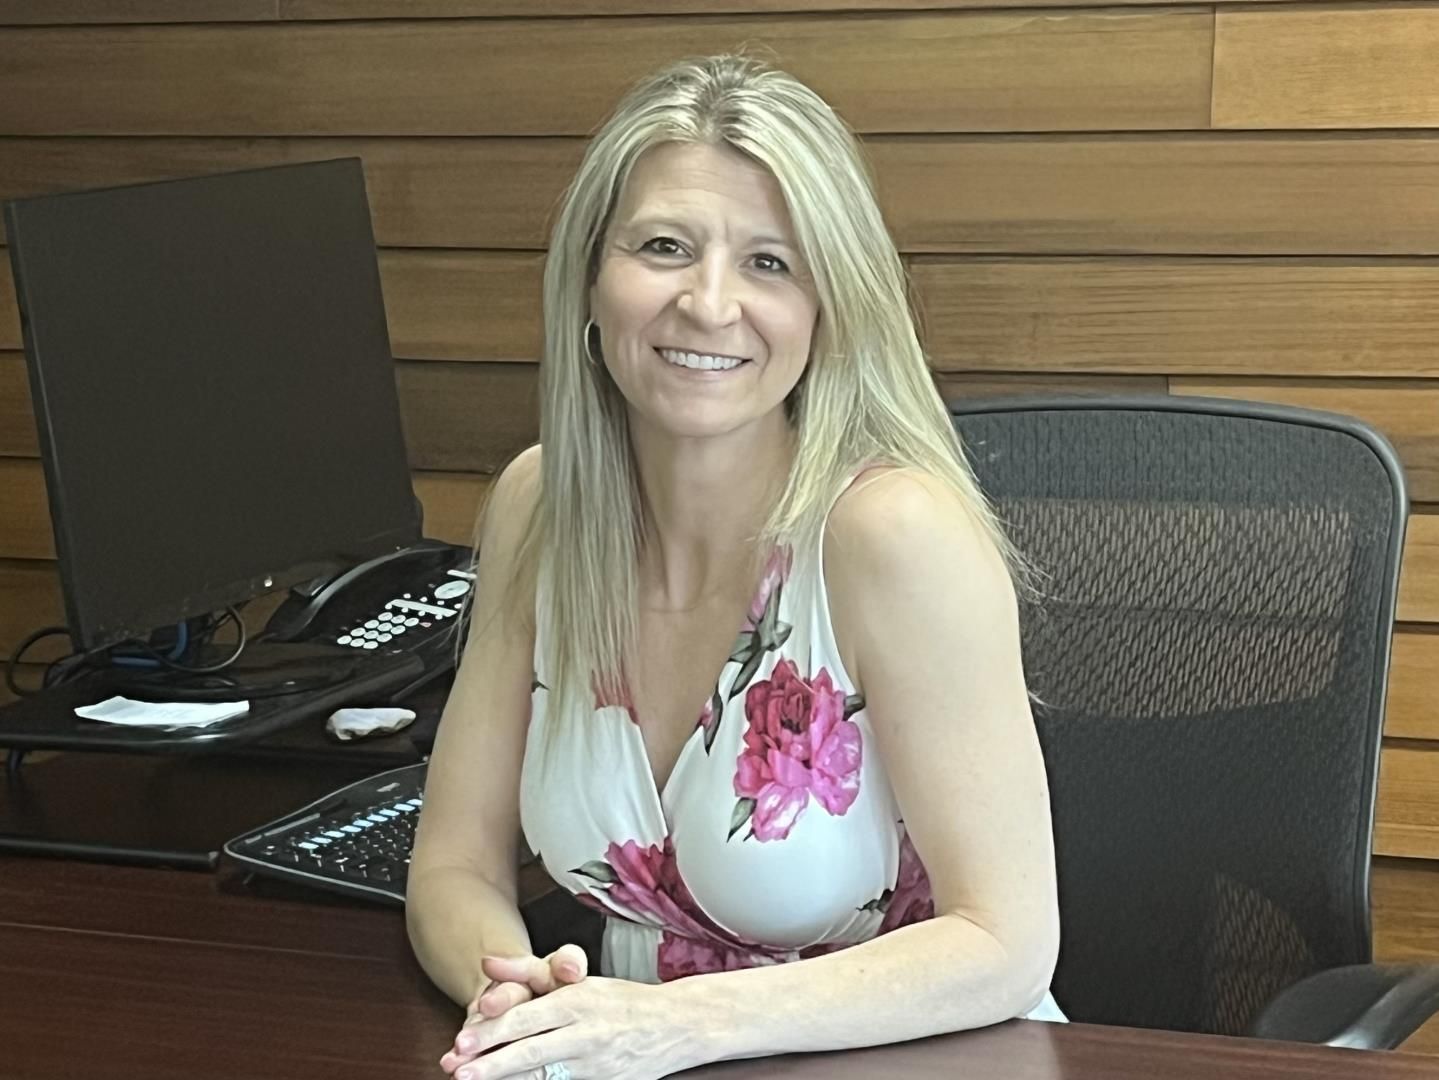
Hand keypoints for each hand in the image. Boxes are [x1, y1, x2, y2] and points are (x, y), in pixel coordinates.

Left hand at [448, 975, 696, 1079]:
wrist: (678, 1024)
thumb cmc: (621, 1001)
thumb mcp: (577, 980)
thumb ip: (528, 971)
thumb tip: (487, 962)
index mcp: (577, 999)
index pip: (528, 1016)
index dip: (493, 1030)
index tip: (461, 1040)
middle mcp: (585, 1031)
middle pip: (531, 1049)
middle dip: (490, 1062)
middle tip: (456, 1067)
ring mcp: (594, 1062)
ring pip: (542, 1073)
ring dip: (504, 1078)